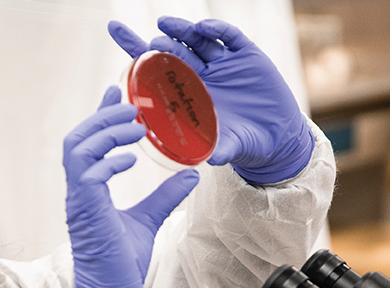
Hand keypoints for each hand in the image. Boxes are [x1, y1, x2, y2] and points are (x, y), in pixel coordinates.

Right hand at [62, 86, 199, 287]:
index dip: (100, 115)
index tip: (117, 93)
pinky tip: (130, 158)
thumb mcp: (148, 220)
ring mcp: (79, 200)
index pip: (89, 143)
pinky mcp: (85, 210)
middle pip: (78, 138)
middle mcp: (79, 191)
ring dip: (105, 131)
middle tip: (130, 104)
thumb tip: (190, 175)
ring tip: (134, 125)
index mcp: (88, 190)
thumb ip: (164, 196)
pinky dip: (108, 160)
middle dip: (102, 116)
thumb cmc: (121, 264)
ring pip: (78, 148)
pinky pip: (87, 173)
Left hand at [108, 17, 313, 184]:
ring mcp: (223, 63)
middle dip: (160, 44)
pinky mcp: (247, 55)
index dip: (135, 49)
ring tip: (165, 25)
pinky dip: (218, 31)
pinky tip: (204, 28)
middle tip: (151, 43)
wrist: (276, 139)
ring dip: (181, 31)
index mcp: (187, 94)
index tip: (114, 30)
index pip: (155, 69)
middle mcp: (201, 74)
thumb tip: (209, 159)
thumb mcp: (227, 147)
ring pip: (197, 40)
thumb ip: (219, 149)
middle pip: (174, 51)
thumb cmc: (242, 143)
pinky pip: (230, 37)